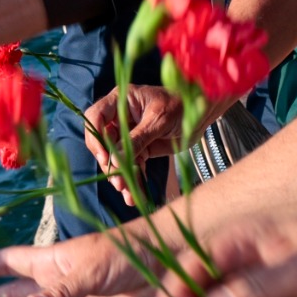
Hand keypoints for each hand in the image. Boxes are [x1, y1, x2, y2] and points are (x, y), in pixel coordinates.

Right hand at [83, 85, 184, 206]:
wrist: (201, 115)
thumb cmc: (180, 106)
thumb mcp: (158, 121)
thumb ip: (136, 139)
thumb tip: (114, 160)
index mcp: (120, 101)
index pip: (95, 117)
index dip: (95, 138)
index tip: (104, 158)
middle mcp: (120, 118)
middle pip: (103, 142)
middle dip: (110, 164)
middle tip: (118, 182)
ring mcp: (129, 134)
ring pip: (116, 158)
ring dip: (121, 176)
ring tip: (129, 194)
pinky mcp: (140, 148)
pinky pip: (131, 165)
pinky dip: (133, 179)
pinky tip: (135, 195)